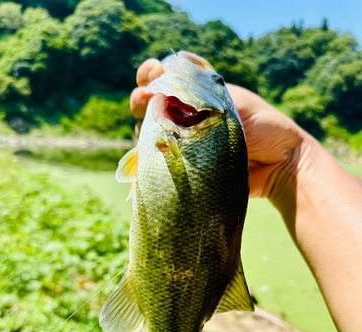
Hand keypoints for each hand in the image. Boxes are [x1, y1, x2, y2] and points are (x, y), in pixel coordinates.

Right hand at [130, 58, 306, 198]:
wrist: (279, 166)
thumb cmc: (263, 127)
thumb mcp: (233, 101)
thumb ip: (202, 92)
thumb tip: (165, 83)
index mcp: (202, 94)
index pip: (168, 78)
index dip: (153, 73)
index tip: (152, 74)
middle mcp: (190, 116)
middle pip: (153, 104)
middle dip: (142, 98)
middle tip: (145, 99)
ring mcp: (186, 142)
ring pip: (152, 130)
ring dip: (145, 125)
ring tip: (148, 126)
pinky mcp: (187, 166)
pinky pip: (162, 159)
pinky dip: (150, 154)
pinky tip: (148, 149)